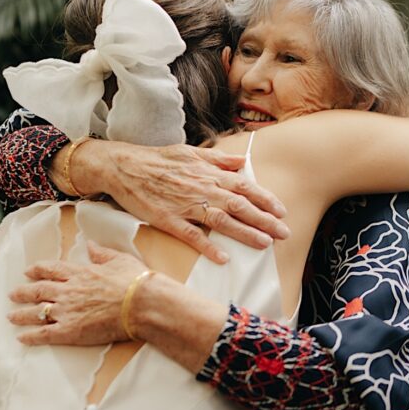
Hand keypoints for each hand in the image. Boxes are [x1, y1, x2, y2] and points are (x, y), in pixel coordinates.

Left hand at [7, 243, 148, 345]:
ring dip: (21, 314)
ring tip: (11, 317)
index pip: (52, 269)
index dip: (38, 270)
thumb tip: (90, 244)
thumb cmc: (135, 281)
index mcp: (80, 272)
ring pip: (37, 312)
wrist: (142, 304)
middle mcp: (68, 290)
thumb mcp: (119, 259)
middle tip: (12, 294)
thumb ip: (101, 253)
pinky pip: (45, 334)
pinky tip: (21, 338)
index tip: (28, 271)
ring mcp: (67, 311)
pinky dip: (31, 336)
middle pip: (39, 290)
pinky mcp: (70, 331)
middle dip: (23, 292)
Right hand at [64, 140, 289, 263]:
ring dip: (245, 232)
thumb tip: (243, 161)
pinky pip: (191, 235)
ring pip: (221, 220)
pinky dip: (208, 246)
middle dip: (265, 219)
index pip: (244, 185)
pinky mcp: (168, 220)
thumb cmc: (158, 160)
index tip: (282, 210)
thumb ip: (218, 158)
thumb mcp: (191, 151)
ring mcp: (185, 205)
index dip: (265, 198)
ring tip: (265, 244)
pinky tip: (223, 258)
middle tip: (285, 233)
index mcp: (208, 172)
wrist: (124, 166)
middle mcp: (201, 188)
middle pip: (239, 205)